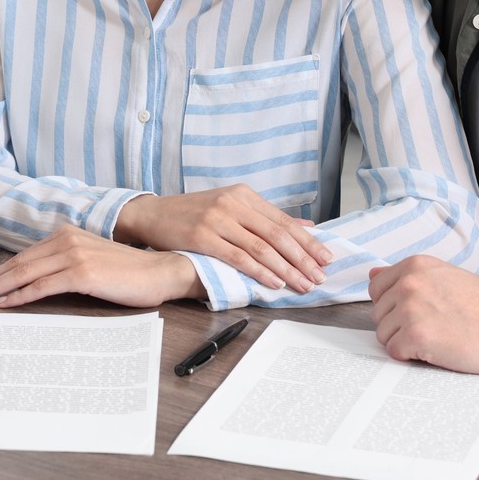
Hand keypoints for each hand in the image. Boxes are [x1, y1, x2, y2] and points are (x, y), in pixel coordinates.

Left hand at [0, 226, 203, 308]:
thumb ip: (65, 263)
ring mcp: (73, 255)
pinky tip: (4, 303)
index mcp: (66, 234)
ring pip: (24, 273)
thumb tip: (37, 280)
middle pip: (18, 263)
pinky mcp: (82, 273)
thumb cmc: (127, 272)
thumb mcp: (90, 260)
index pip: (23, 255)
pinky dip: (20, 295)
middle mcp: (66, 239)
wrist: (160, 271)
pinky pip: (42, 286)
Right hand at [113, 186, 333, 292]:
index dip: (308, 241)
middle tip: (319, 277)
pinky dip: (259, 271)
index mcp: (244, 195)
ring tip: (302, 284)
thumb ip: (265, 217)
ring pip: (261, 247)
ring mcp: (217, 219)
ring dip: (286, 269)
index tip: (326, 258)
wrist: (152, 214)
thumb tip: (305, 225)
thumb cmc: (193, 213)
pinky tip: (273, 282)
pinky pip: (238, 256)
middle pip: (277, 234)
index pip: (284, 221)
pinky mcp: (202, 236)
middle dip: (302, 258)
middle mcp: (233, 203)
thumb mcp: (231, 206)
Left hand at [367, 255, 478, 373]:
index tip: (420, 313)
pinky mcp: (415, 335)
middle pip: (378, 313)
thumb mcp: (446, 277)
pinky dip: (411, 356)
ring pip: (383, 334)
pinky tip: (436, 349)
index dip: (395, 306)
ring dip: (405, 342)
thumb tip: (373, 274)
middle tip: (434, 328)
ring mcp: (410, 308)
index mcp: (416, 265)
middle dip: (399, 325)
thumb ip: (409, 276)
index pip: (377, 288)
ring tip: (437, 338)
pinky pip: (394, 351)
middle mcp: (409, 282)